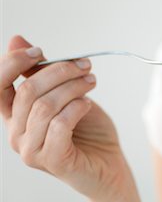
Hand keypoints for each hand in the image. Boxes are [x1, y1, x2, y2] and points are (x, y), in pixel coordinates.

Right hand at [0, 35, 142, 201]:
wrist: (108, 161)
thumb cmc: (87, 128)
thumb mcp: (64, 94)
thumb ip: (40, 73)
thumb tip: (17, 39)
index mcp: (14, 115)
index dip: (13, 63)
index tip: (40, 51)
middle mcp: (16, 133)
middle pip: (28, 91)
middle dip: (60, 71)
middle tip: (85, 65)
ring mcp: (31, 150)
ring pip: (45, 106)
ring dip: (74, 87)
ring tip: (91, 81)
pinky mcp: (52, 160)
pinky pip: (59, 125)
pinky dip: (77, 108)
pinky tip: (87, 104)